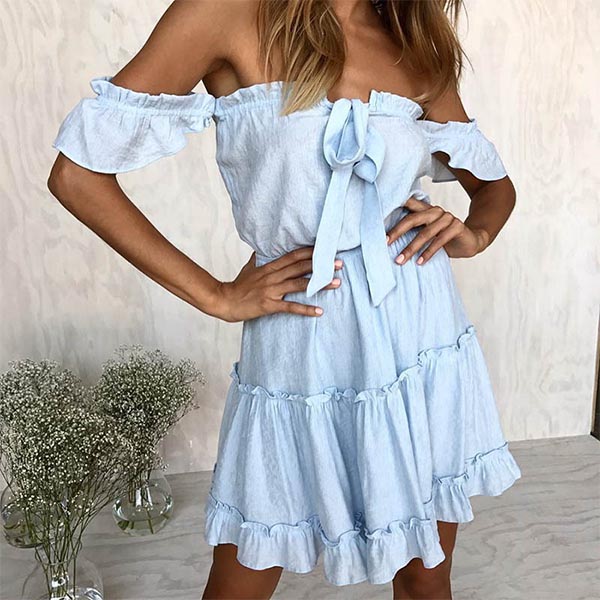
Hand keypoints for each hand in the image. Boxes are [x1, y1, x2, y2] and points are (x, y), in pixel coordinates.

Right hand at [212, 246, 342, 322]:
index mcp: (269, 267)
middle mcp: (273, 276)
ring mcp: (271, 291)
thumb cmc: (238, 285)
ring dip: (319, 284)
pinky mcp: (269, 305)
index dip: (310, 252)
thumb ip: (260, 258)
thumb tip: (264, 247)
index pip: (293, 256)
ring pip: (299, 285)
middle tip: (339, 263)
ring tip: (336, 283)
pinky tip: (319, 311)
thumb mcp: (249, 267)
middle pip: (300, 268)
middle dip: (320, 265)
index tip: (325, 248)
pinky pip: (291, 307)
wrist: (224, 301)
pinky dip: (305, 309)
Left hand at [386, 197, 489, 265]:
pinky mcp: (457, 226)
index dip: (394, 205)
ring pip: (425, 233)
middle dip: (397, 232)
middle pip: (413, 219)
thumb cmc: (444, 239)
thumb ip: (413, 231)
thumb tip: (387, 240)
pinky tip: (420, 262)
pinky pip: (440, 241)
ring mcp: (447, 218)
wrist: (471, 242)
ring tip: (400, 260)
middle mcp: (436, 211)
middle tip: (385, 243)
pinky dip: (428, 253)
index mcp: (426, 210)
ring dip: (411, 248)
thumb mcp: (427, 234)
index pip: (408, 204)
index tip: (379, 214)